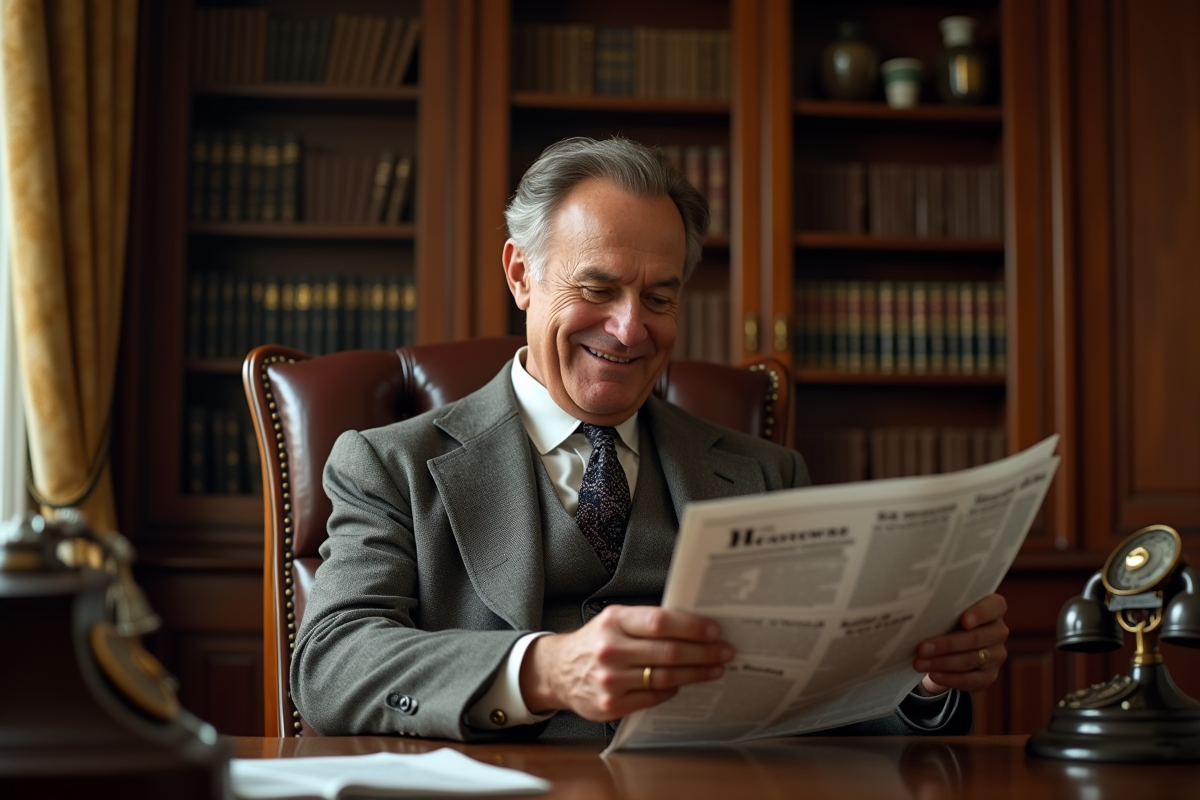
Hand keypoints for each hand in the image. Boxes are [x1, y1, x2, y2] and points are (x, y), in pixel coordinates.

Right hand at [519, 605, 733, 720]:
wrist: (558, 671)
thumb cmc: (594, 642)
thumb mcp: (614, 620)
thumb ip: (646, 621)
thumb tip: (693, 624)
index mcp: (613, 621)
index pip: (660, 622)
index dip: (691, 627)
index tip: (713, 631)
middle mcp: (610, 649)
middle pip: (668, 652)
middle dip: (703, 652)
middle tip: (724, 652)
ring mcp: (610, 680)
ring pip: (664, 677)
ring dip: (695, 673)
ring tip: (713, 669)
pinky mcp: (610, 705)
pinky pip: (653, 698)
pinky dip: (672, 691)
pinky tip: (684, 683)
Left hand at [914, 593, 1007, 694]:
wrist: (946, 649)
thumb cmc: (945, 622)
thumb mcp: (946, 612)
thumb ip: (942, 610)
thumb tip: (918, 614)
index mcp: (993, 608)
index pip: (994, 607)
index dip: (980, 613)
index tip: (964, 620)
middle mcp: (999, 631)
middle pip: (976, 638)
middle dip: (946, 644)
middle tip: (921, 648)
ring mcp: (997, 655)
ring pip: (970, 660)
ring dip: (941, 662)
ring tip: (919, 663)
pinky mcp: (989, 676)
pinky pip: (970, 679)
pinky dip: (949, 678)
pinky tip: (933, 675)